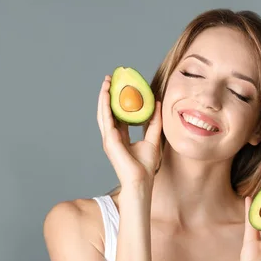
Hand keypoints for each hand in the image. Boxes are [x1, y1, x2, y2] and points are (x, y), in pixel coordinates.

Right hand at [97, 75, 162, 189]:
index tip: (120, 87)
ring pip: (103, 113)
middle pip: (107, 111)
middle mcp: (112, 136)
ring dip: (103, 96)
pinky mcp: (109, 140)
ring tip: (106, 82)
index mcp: (120, 137)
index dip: (116, 101)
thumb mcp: (153, 139)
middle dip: (107, 95)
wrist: (141, 181)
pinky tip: (106, 94)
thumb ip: (154, 122)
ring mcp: (108, 139)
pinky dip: (105, 105)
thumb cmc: (146, 166)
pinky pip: (106, 119)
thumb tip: (157, 104)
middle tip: (110, 79)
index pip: (116, 115)